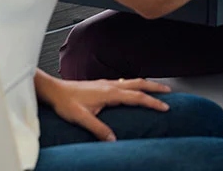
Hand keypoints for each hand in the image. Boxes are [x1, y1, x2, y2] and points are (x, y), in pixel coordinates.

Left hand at [47, 77, 170, 140]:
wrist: (54, 90)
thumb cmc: (66, 103)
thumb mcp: (82, 118)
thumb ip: (99, 129)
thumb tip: (114, 141)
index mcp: (110, 93)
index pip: (137, 97)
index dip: (152, 102)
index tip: (166, 106)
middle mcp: (110, 85)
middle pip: (139, 83)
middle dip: (155, 88)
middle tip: (168, 92)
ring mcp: (106, 83)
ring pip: (131, 81)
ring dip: (145, 84)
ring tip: (155, 89)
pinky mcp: (101, 84)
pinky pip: (123, 82)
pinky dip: (134, 85)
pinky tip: (131, 89)